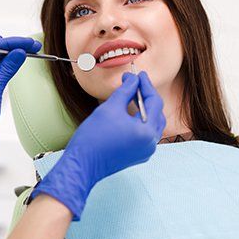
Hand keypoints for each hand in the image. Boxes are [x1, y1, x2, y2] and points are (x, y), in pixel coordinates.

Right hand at [31, 71, 165, 219]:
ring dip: (144, 108)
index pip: (154, 101)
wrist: (82, 164)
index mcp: (147, 132)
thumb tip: (133, 80)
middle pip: (156, 113)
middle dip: (146, 96)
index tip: (138, 74)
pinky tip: (129, 112)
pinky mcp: (137, 155)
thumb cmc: (93, 137)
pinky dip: (139, 120)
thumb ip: (126, 91)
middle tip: (135, 82)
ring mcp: (145, 151)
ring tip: (132, 95)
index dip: (145, 85)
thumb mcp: (110, 108)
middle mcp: (150, 143)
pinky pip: (144, 134)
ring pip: (151, 123)